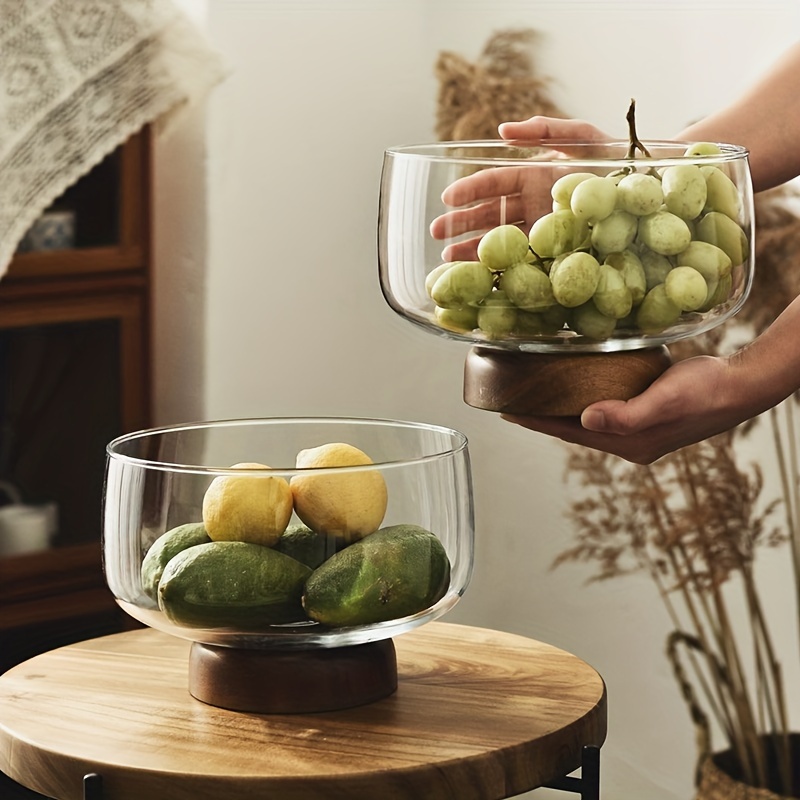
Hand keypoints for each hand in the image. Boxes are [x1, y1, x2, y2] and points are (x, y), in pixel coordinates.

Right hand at [429, 117, 612, 261]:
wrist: (649, 188)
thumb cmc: (618, 159)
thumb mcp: (582, 137)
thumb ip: (545, 130)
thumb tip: (503, 131)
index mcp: (534, 176)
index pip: (493, 183)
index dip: (470, 190)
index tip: (447, 199)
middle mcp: (533, 205)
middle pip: (490, 216)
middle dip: (461, 224)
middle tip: (437, 234)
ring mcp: (543, 231)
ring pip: (500, 241)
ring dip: (473, 250)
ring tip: (448, 261)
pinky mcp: (556, 252)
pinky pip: (525, 262)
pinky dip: (503, 270)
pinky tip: (483, 278)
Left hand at [501, 355, 749, 464]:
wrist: (743, 386)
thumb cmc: (707, 389)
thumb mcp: (665, 399)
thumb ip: (627, 415)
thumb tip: (585, 421)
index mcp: (629, 443)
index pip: (569, 433)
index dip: (537, 422)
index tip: (507, 412)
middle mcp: (631, 443)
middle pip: (574, 432)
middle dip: (543, 419)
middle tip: (513, 402)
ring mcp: (641, 433)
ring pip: (589, 425)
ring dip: (562, 412)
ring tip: (537, 398)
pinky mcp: (649, 419)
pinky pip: (606, 414)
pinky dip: (585, 405)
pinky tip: (578, 392)